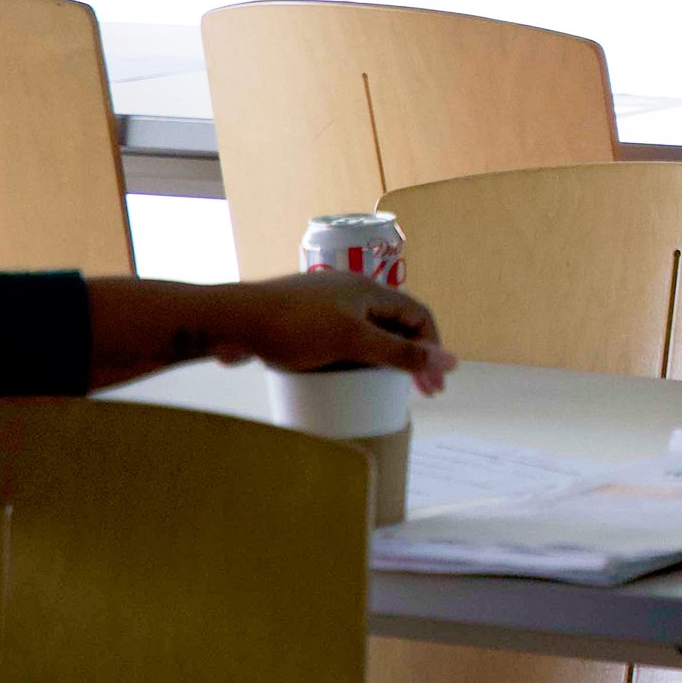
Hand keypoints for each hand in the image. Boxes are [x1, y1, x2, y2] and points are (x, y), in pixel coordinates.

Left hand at [87, 273, 456, 397]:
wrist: (229, 320)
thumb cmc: (293, 328)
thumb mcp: (353, 342)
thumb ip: (401, 354)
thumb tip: (453, 361)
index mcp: (370, 290)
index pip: (418, 317)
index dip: (432, 349)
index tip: (432, 386)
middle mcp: (352, 292)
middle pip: (395, 323)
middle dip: (411, 357)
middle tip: (418, 392)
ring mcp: (325, 305)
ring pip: (368, 332)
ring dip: (382, 358)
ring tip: (385, 386)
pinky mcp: (302, 319)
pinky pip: (341, 338)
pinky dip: (353, 358)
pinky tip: (345, 376)